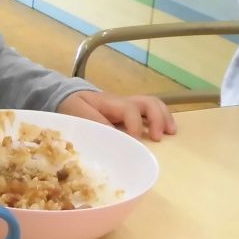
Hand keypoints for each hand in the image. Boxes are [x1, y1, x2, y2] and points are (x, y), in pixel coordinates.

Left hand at [56, 90, 175, 140]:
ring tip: (171, 133)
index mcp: (109, 103)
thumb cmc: (73, 105)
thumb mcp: (78, 112)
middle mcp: (123, 102)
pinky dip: (161, 119)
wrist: (67, 95)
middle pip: (147, 102)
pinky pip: (150, 111)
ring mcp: (128, 106)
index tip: (135, 142)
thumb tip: (116, 136)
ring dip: (164, 117)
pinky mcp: (130, 112)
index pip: (129, 110)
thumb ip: (94, 122)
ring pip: (153, 104)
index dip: (134, 126)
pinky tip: (166, 133)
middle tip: (158, 137)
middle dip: (157, 118)